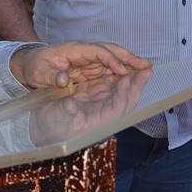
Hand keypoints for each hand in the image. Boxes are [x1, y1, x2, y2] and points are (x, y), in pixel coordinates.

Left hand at [10, 41, 151, 88]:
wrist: (29, 63)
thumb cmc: (34, 66)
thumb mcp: (38, 72)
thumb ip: (52, 76)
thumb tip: (64, 80)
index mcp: (73, 49)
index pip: (97, 52)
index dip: (110, 60)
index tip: (123, 70)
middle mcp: (84, 52)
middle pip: (109, 50)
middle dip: (128, 57)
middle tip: (146, 65)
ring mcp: (87, 59)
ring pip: (112, 58)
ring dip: (128, 63)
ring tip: (145, 69)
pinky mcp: (88, 68)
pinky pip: (108, 68)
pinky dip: (120, 71)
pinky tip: (131, 77)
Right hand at [30, 66, 151, 143]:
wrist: (45, 126)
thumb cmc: (49, 125)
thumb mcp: (54, 118)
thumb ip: (64, 112)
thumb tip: (71, 105)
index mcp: (95, 124)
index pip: (116, 110)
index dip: (122, 95)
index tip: (126, 80)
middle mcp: (103, 116)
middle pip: (125, 101)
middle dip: (136, 86)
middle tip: (147, 70)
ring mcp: (101, 105)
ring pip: (122, 92)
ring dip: (133, 79)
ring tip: (143, 66)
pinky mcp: (96, 96)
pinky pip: (113, 87)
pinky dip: (121, 77)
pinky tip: (127, 66)